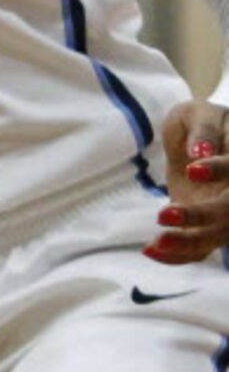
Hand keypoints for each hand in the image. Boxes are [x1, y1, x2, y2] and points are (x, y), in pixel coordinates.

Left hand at [148, 100, 228, 265]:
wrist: (199, 143)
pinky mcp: (210, 228)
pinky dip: (178, 255)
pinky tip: (150, 250)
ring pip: (218, 236)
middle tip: (163, 215)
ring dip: (188, 243)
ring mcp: (226, 215)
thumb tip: (201, 150)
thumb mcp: (199, 115)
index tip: (192, 169)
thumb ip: (203, 130)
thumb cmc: (200, 124)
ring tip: (156, 243)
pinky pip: (200, 250)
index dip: (219, 170)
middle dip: (200, 217)